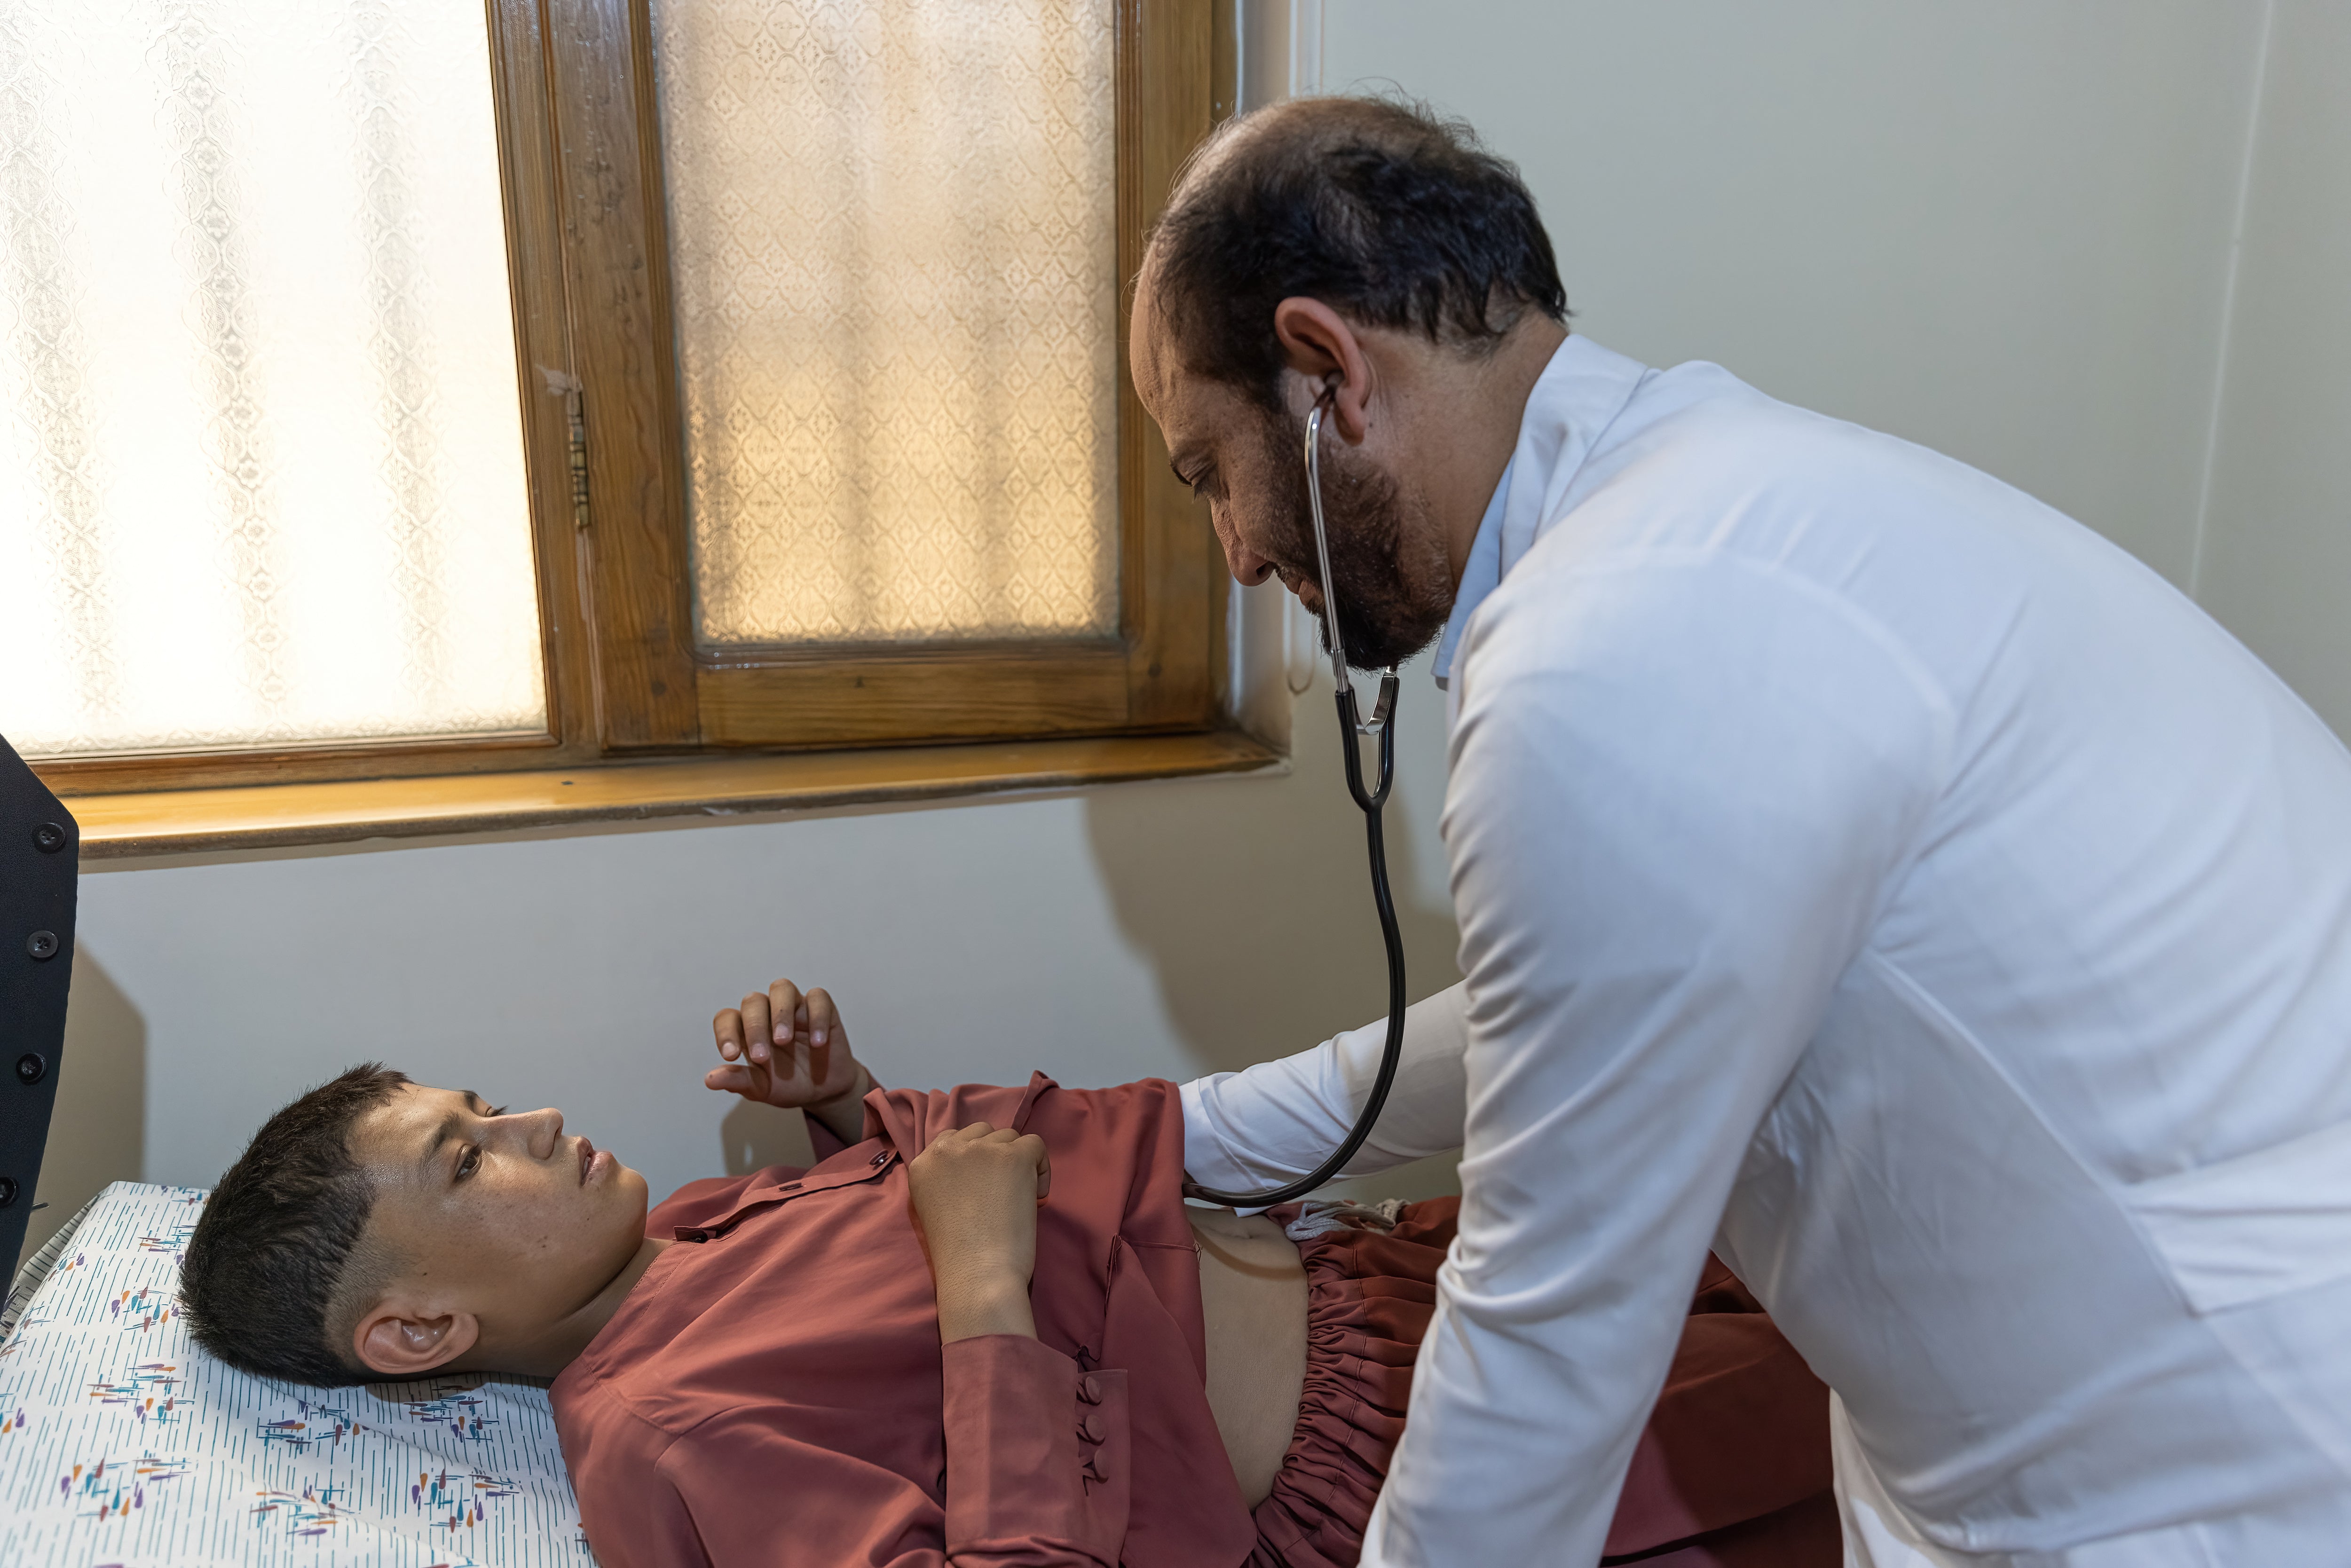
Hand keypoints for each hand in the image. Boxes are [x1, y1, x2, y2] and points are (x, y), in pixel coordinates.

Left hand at [706, 979, 869, 1129]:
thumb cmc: (788, 1085)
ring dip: (780, 1012)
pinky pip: (818, 998)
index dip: (725, 1032)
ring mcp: (795, 1008)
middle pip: (753, 1001)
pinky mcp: (822, 1009)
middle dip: (754, 1027)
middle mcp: (768, 1013)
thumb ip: (738, 1081)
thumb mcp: (761, 1088)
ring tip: (784, 1039)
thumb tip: (710, 1080)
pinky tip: (817, 1043)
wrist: (824, 1091)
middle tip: (761, 1056)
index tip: (730, 1055)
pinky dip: (817, 1017)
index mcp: (747, 1030)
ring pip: (781, 988)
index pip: (727, 1018)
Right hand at [907, 1121, 1051, 1341]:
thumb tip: (981, 1168)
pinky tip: (1036, 1197)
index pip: (952, 1140)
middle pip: (981, 1133)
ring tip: (1018, 1198)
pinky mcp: (1013, 1157)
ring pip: (1008, 1137)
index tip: (983, 1185)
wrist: (977, 1275)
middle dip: (994, 1157)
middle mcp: (947, 1149)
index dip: (973, 1160)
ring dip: (1016, 1163)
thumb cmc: (958, 1257)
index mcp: (922, 1164)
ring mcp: (981, 1150)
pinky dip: (1041, 1168)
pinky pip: (1036, 1145)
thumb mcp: (934, 1208)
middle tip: (1000, 1192)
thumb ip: (947, 1180)